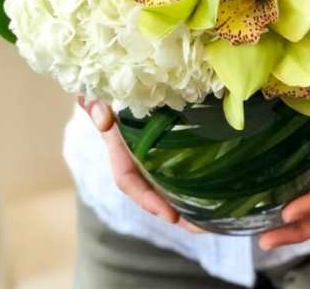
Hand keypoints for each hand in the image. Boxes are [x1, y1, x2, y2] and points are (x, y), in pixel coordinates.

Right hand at [78, 98, 202, 231]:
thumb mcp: (100, 95)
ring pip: (168, 183)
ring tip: (212, 220)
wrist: (120, 80)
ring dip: (187, 203)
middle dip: (173, 212)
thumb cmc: (109, 88)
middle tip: (200, 228)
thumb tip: (103, 117)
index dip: (148, 200)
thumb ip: (96, 104)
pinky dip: (194, 179)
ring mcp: (153, 152)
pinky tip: (213, 190)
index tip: (171, 215)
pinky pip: (180, 165)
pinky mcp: (170, 142)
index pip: (129, 181)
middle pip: (152, 192)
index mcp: (120, 149)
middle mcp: (136, 156)